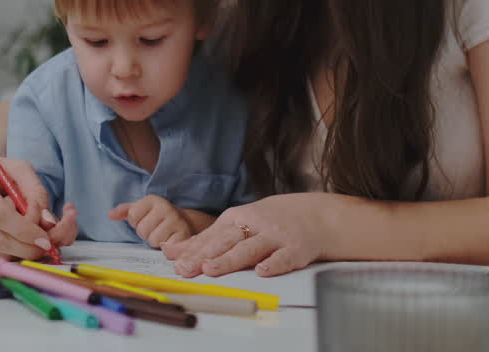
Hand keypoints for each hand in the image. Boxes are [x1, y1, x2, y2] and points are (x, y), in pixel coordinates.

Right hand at [0, 152, 71, 258]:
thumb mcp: (21, 169)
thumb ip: (37, 191)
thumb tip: (48, 222)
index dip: (25, 230)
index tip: (46, 239)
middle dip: (27, 247)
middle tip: (48, 245)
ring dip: (21, 252)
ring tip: (34, 237)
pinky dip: (12, 255)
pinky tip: (21, 241)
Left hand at [108, 195, 194, 248]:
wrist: (185, 222)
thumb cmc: (159, 218)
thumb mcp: (142, 210)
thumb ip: (125, 211)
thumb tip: (109, 215)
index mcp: (153, 200)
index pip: (132, 216)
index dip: (136, 223)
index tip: (146, 221)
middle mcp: (165, 207)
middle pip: (142, 230)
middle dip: (146, 233)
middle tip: (155, 229)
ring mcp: (176, 221)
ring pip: (153, 240)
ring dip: (156, 242)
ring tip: (163, 235)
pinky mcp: (184, 235)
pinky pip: (165, 248)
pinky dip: (165, 249)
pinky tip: (170, 241)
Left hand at [163, 193, 331, 277]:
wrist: (317, 216)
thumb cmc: (273, 221)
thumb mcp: (240, 223)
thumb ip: (208, 239)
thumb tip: (172, 252)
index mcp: (239, 218)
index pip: (212, 235)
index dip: (192, 249)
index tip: (174, 261)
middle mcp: (255, 225)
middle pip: (226, 241)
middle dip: (204, 255)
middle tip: (185, 268)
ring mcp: (276, 236)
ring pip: (250, 249)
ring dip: (230, 259)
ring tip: (212, 269)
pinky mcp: (296, 249)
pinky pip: (284, 258)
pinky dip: (273, 264)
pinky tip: (262, 272)